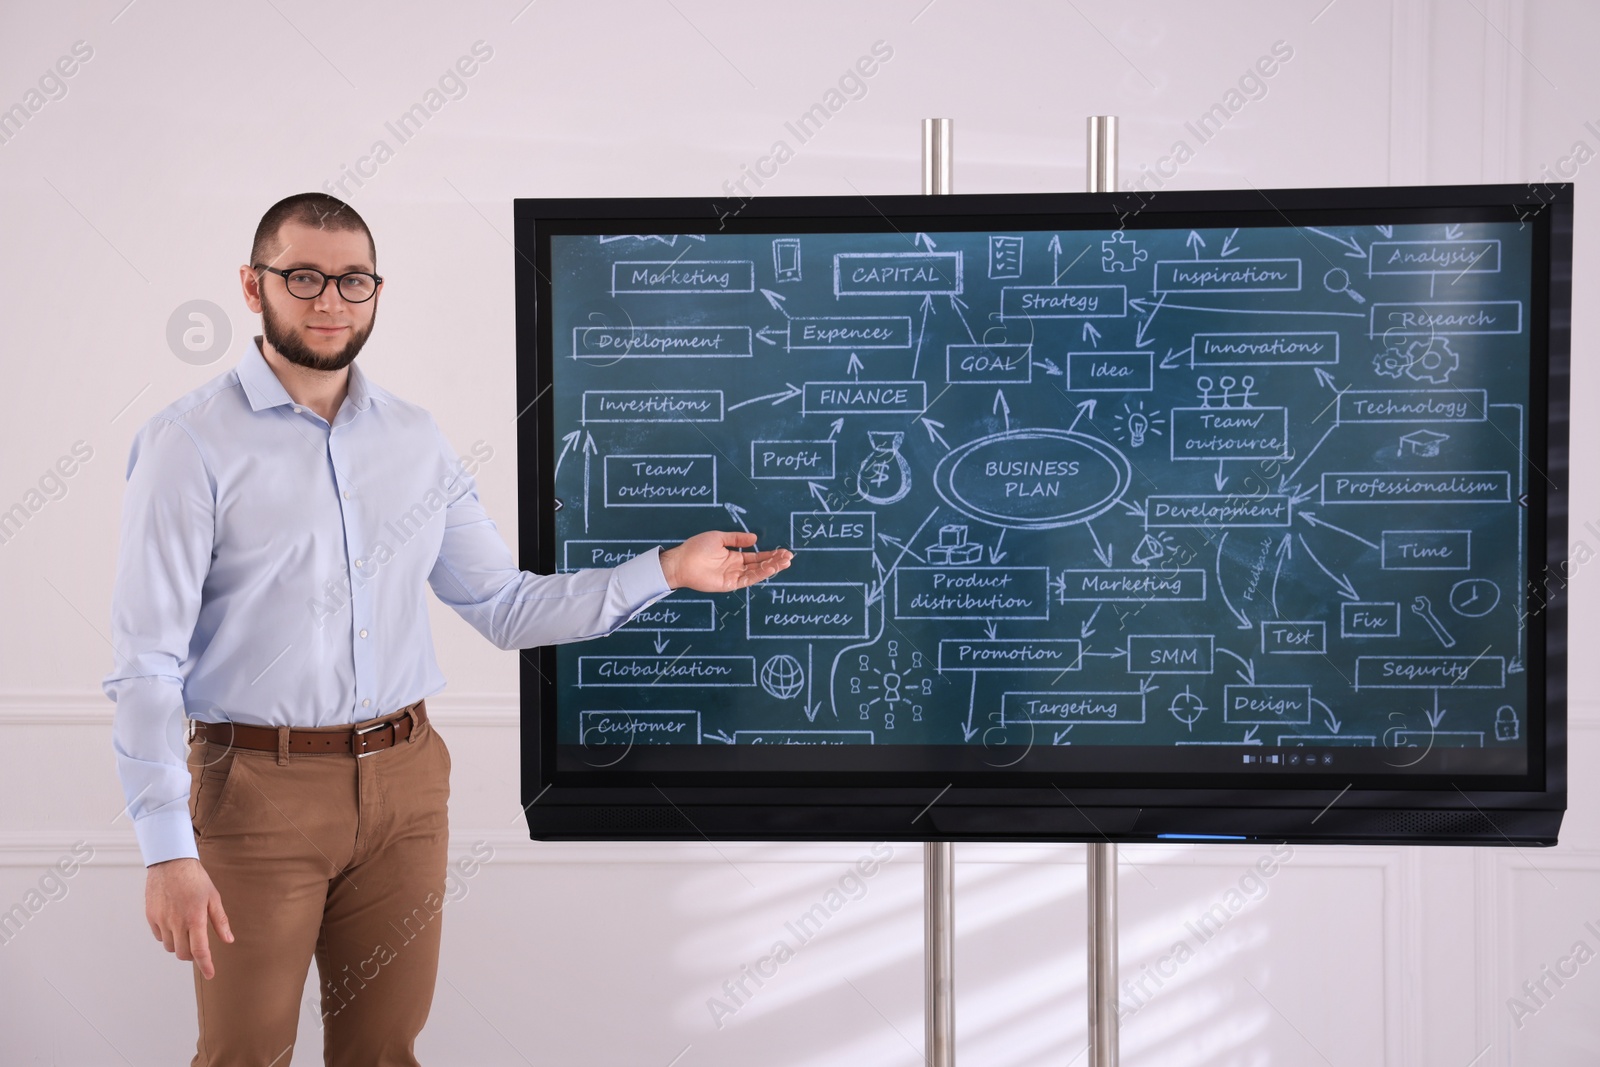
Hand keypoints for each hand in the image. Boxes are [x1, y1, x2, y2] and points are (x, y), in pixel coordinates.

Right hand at [146, 857, 231, 979]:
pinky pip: (159, 936)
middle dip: (192, 955)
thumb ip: (220, 921)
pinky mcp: (151, 916)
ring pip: (170, 947)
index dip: (205, 965)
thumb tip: (228, 940)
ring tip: (186, 931)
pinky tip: (174, 924)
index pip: (200, 950)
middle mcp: (176, 922)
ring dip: (179, 945)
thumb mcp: (213, 897)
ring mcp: (161, 920)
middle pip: (183, 953)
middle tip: (199, 948)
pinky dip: (167, 936)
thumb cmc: (196, 879)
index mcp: (194, 918)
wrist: (171, 862)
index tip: (210, 974)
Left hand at [659, 531, 792, 591]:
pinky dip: (760, 574)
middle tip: (789, 557)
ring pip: (757, 572)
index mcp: (734, 556)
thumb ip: (737, 538)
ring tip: (784, 562)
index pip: (757, 556)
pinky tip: (770, 568)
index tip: (784, 551)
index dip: (770, 554)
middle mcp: (736, 567)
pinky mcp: (730, 584)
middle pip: (760, 565)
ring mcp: (734, 576)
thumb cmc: (697, 547)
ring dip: (771, 568)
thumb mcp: (719, 537)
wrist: (682, 560)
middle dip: (775, 561)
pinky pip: (748, 579)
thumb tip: (755, 538)